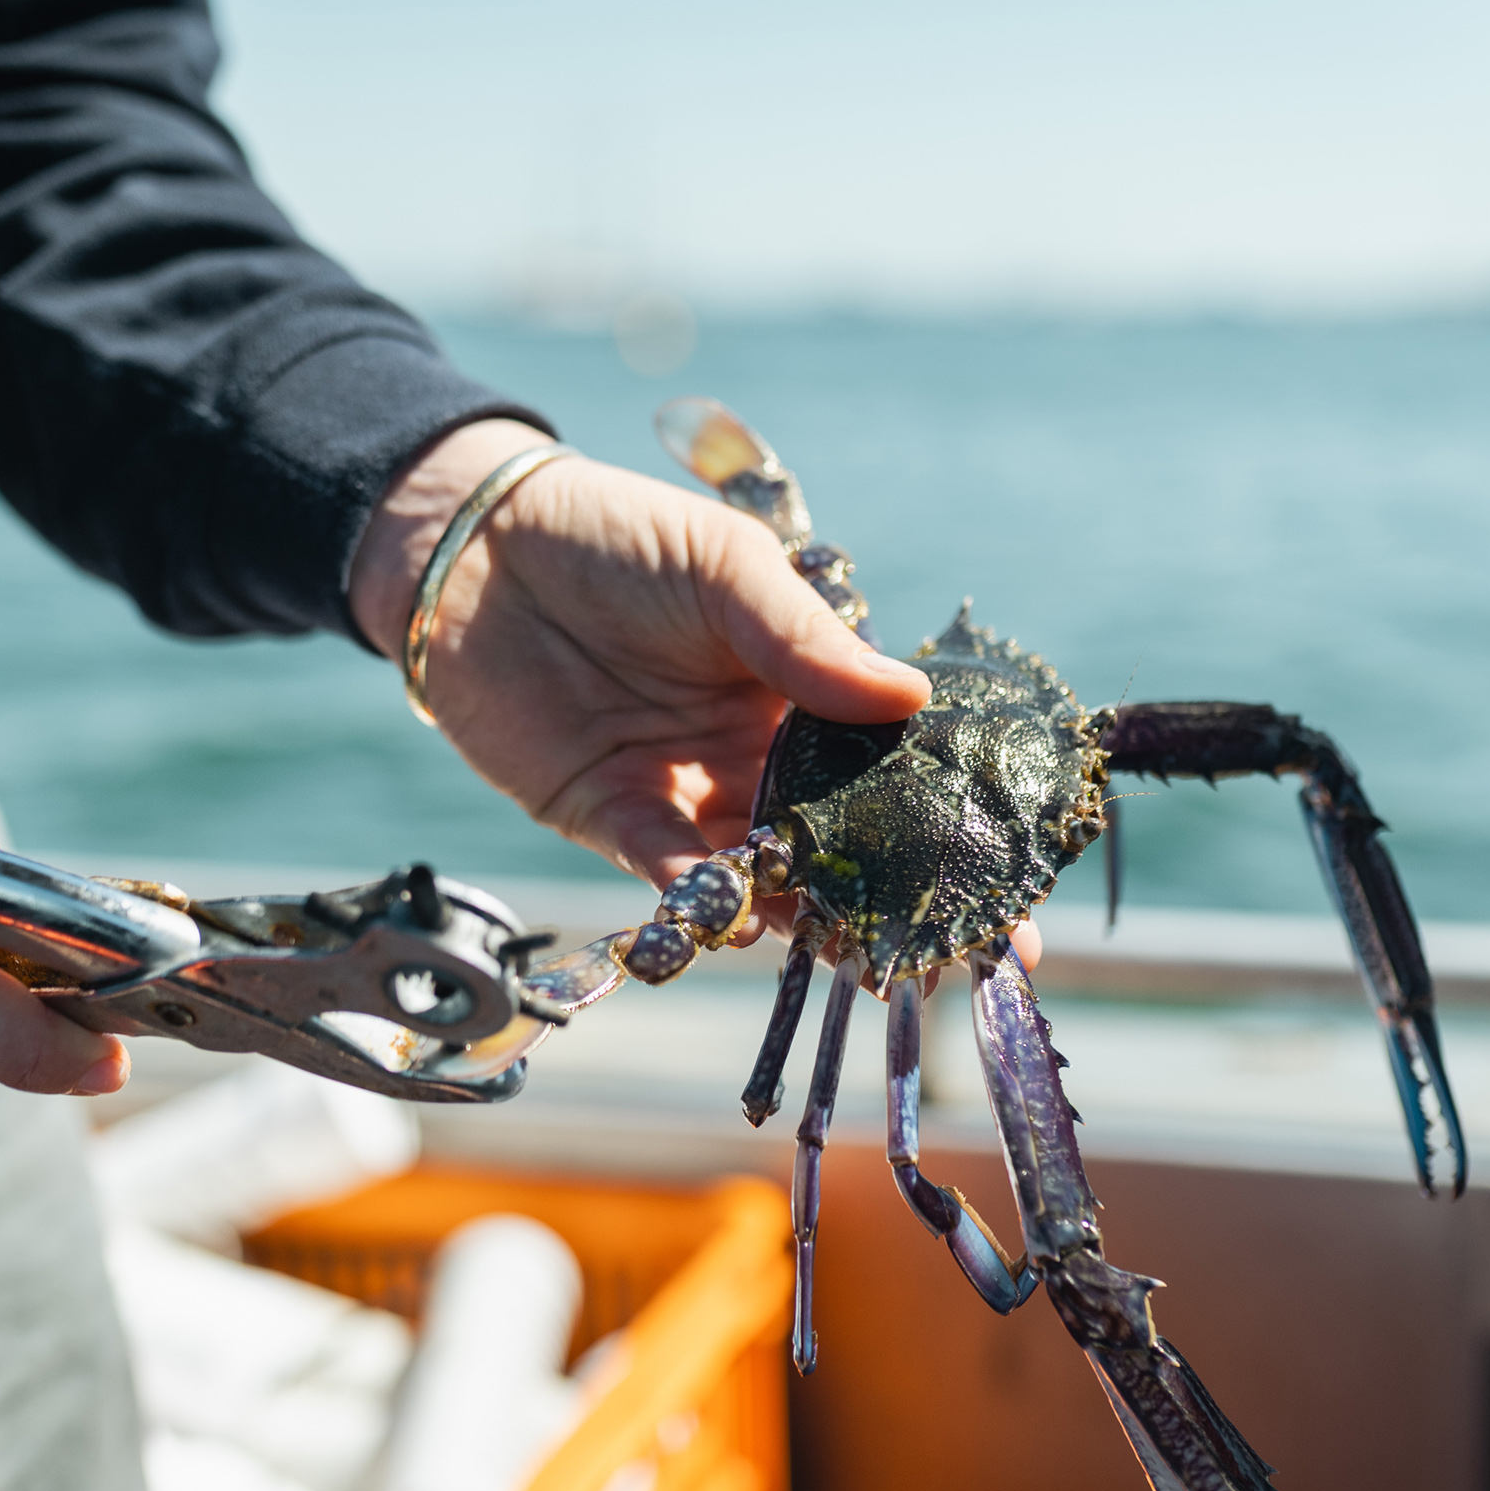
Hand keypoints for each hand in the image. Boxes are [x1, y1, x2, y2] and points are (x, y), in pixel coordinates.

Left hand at [353, 421, 1048, 967]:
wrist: (476, 547)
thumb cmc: (614, 535)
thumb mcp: (726, 572)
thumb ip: (807, 643)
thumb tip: (913, 704)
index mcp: (804, 686)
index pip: (893, 767)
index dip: (952, 824)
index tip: (1013, 884)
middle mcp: (758, 752)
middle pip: (842, 842)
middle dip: (896, 900)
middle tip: (957, 954)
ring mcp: (691, 792)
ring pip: (765, 876)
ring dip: (807, 916)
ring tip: (858, 954)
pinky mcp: (615, 819)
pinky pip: (673, 881)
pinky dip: (705, 905)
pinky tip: (742, 920)